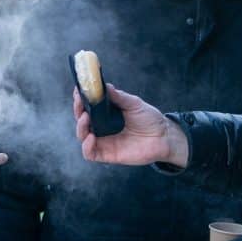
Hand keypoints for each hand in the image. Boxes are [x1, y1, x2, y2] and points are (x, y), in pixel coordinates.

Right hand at [74, 84, 189, 166]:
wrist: (164, 136)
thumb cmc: (149, 119)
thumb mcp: (134, 104)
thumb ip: (119, 97)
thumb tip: (105, 86)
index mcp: (107, 114)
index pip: (88, 106)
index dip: (81, 99)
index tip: (78, 90)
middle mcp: (103, 127)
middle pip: (82, 120)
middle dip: (78, 110)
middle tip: (80, 102)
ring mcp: (104, 141)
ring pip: (82, 136)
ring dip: (80, 127)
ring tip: (85, 117)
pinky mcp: (108, 154)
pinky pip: (90, 153)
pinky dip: (86, 146)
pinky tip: (91, 137)